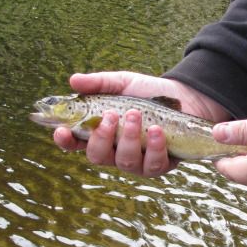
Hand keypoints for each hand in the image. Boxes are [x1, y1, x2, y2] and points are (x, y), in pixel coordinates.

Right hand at [53, 71, 228, 176]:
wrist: (185, 97)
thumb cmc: (147, 93)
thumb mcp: (121, 83)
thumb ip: (98, 83)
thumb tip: (73, 80)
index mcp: (100, 133)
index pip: (75, 142)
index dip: (65, 140)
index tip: (61, 131)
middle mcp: (115, 151)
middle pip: (97, 156)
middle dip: (101, 137)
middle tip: (111, 115)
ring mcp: (137, 161)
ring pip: (125, 162)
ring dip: (129, 139)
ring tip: (136, 116)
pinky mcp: (159, 166)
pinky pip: (152, 164)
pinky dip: (154, 147)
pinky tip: (156, 131)